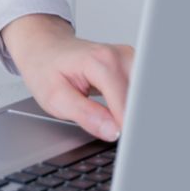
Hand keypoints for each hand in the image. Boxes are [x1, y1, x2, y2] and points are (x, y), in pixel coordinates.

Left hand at [2, 14, 134, 141]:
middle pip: (141, 99)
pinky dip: (135, 105)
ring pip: (145, 96)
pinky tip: (122, 112)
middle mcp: (120, 56)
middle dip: (135, 120)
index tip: (123, 142)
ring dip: (136, 113)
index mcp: (101, 62)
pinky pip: (141, 91)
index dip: (126, 127)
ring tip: (115, 120)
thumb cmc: (45, 68)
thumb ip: (86, 115)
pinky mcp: (132, 64)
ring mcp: (129, 58)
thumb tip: (114, 131)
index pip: (126, 104)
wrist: (44, 48)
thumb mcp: (55, 98)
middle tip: (117, 133)